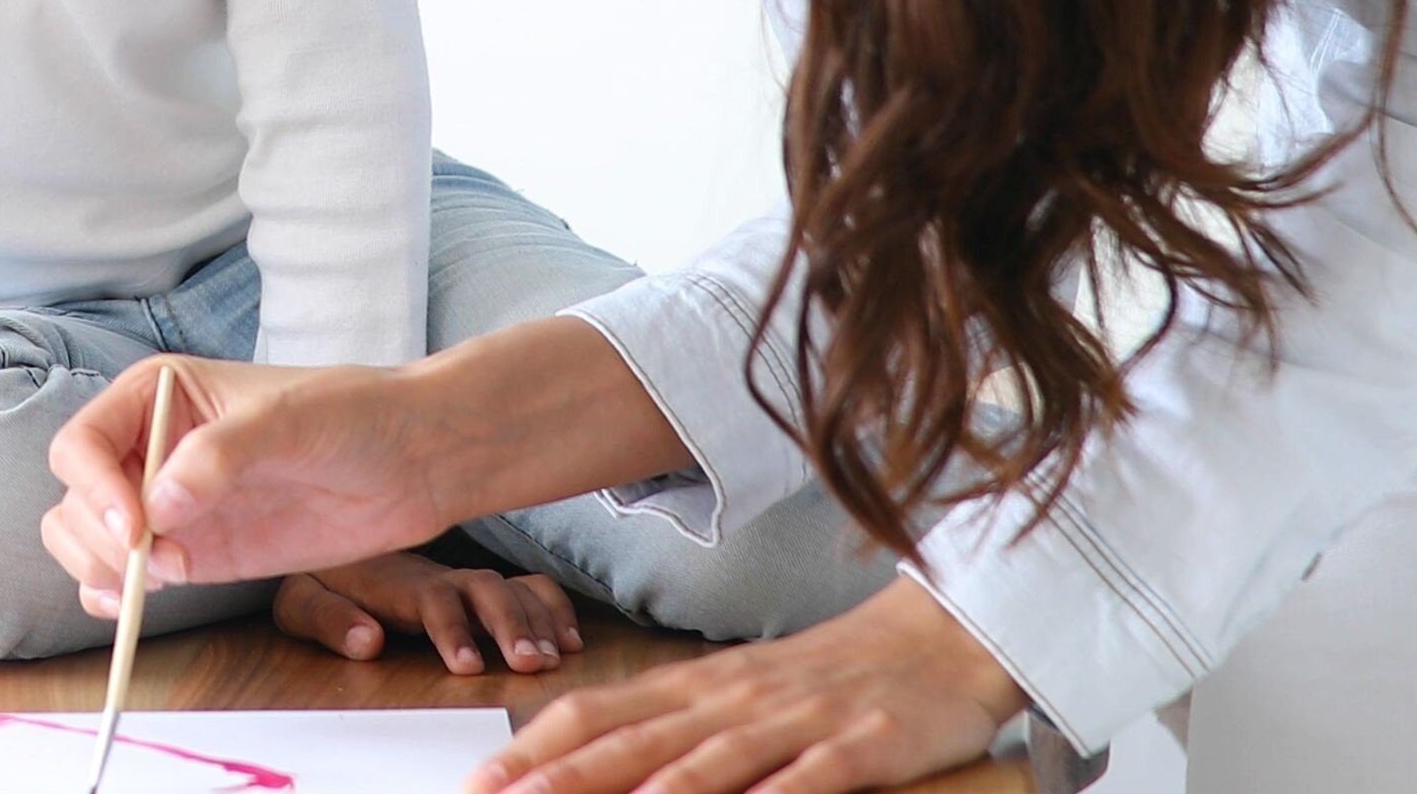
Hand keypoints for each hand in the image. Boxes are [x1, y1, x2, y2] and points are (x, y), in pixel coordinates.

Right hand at [40, 354, 455, 610]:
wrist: (411, 463)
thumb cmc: (352, 415)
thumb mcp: (285, 421)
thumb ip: (219, 456)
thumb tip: (158, 504)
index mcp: (156, 396)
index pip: (82, 444)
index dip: (93, 489)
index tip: (135, 526)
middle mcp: (150, 449)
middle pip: (73, 499)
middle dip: (96, 538)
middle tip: (152, 564)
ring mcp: (169, 505)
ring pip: (85, 541)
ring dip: (103, 571)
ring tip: (162, 579)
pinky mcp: (194, 552)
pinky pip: (123, 580)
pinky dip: (115, 598)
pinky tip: (140, 603)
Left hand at [271, 550, 581, 675]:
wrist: (326, 535)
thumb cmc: (317, 580)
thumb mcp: (301, 601)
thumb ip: (329, 619)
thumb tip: (367, 641)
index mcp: (394, 582)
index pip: (431, 599)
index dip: (452, 630)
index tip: (468, 666)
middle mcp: (437, 577)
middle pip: (484, 589)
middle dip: (511, 625)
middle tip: (530, 664)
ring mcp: (462, 579)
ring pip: (511, 588)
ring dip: (538, 621)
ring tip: (555, 658)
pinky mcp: (479, 587)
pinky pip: (527, 586)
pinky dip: (553, 607)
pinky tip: (570, 639)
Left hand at [467, 579, 1025, 793]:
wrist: (938, 639)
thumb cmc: (825, 676)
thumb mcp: (737, 694)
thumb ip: (669, 727)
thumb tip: (591, 764)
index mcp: (696, 685)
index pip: (598, 712)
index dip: (536, 749)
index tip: (478, 781)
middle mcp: (734, 698)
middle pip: (637, 739)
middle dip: (563, 776)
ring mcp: (798, 718)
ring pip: (713, 758)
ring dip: (652, 791)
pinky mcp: (863, 741)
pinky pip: (815, 772)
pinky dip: (778, 792)